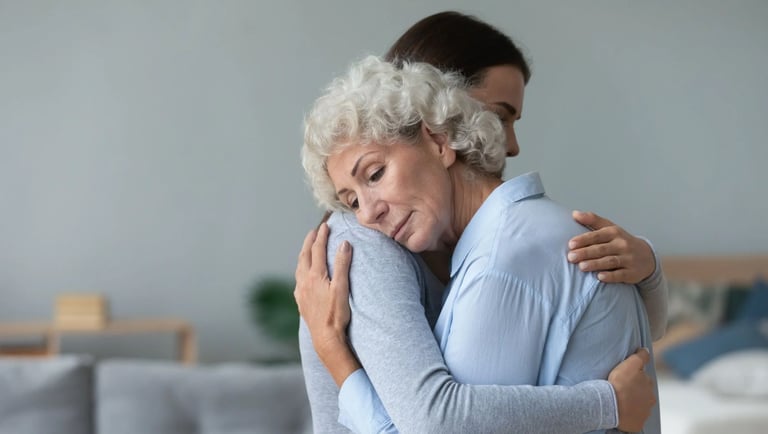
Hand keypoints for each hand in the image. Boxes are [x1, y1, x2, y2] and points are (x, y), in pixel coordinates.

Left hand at [294, 223, 359, 384]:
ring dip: (304, 254)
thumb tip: (344, 244)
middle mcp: (304, 281)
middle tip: (314, 231)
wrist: (325, 337)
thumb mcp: (342, 287)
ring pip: (299, 267)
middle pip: (305, 256)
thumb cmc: (336, 314)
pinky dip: (301, 270)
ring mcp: (301, 292)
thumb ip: (342, 264)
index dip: (321, 236)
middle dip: (309, 242)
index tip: (325, 226)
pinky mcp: (301, 301)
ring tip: (308, 248)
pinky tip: (303, 274)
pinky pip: (298, 280)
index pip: (317, 250)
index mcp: (315, 275)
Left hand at [568, 211, 655, 283]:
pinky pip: (621, 274)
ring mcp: (628, 259)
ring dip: (595, 264)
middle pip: (601, 249)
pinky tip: (599, 277)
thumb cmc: (621, 242)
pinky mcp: (632, 272)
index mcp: (614, 233)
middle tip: (571, 257)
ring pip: (610, 261)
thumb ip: (592, 221)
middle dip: (585, 253)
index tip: (571, 244)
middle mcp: (622, 245)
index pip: (597, 235)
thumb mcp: (609, 228)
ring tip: (581, 266)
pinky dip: (610, 276)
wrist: (647, 256)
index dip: (584, 239)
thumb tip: (574, 214)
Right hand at [609, 348, 655, 431]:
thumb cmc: (620, 384)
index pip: (645, 381)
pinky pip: (634, 419)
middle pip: (644, 395)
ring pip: (639, 407)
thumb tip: (646, 350)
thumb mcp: (631, 364)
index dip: (636, 379)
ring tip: (620, 401)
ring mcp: (643, 413)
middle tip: (623, 390)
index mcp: (649, 387)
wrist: (611, 404)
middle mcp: (649, 401)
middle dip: (636, 392)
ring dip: (633, 404)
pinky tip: (621, 411)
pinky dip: (629, 415)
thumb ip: (640, 356)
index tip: (627, 379)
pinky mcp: (636, 424)